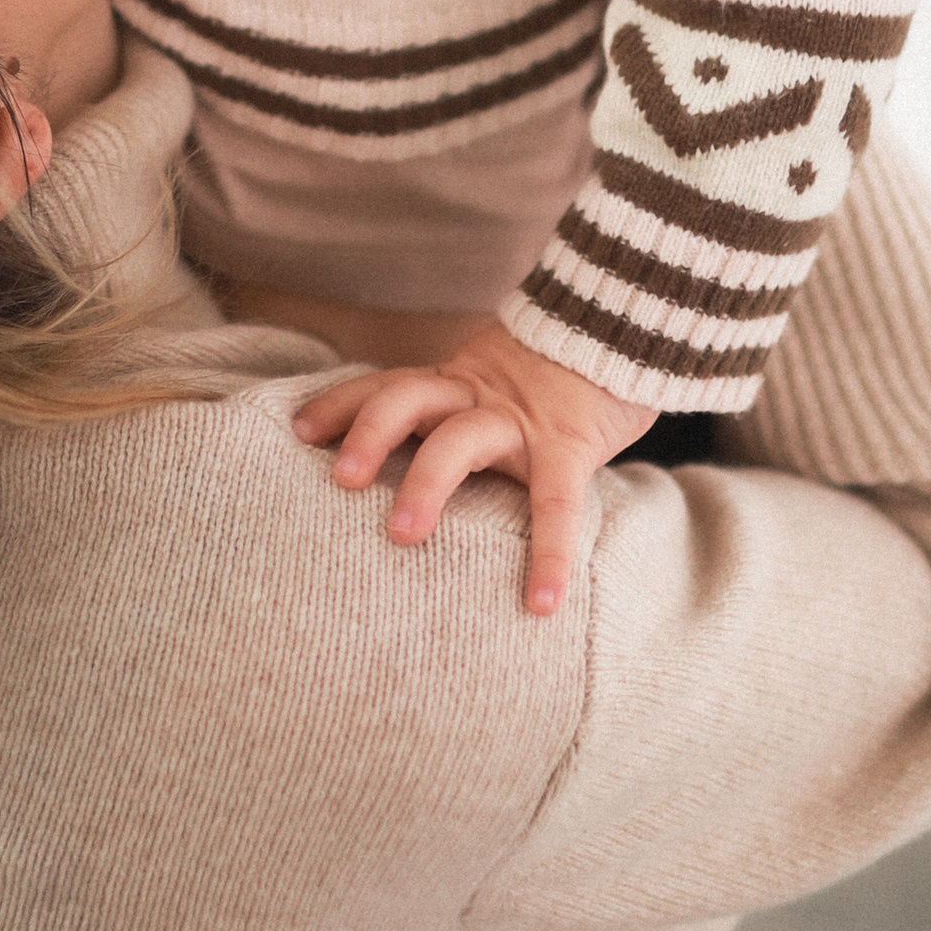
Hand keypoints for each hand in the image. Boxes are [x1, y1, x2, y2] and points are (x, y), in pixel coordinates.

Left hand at [295, 314, 652, 614]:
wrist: (632, 326)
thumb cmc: (563, 369)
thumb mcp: (499, 379)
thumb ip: (462, 408)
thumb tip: (415, 458)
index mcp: (458, 381)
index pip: (387, 383)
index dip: (341, 402)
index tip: (299, 430)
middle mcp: (479, 395)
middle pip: (408, 397)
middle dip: (369, 432)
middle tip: (340, 478)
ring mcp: (522, 420)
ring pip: (460, 439)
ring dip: (426, 483)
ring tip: (401, 537)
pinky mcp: (571, 444)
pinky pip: (556, 503)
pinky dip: (549, 554)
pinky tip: (542, 604)